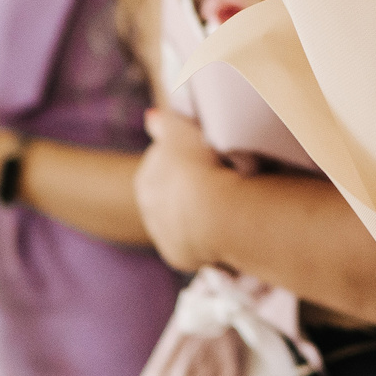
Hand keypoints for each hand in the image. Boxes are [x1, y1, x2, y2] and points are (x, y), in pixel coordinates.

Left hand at [134, 109, 234, 271]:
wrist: (216, 213)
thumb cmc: (200, 164)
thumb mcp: (181, 130)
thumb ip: (166, 122)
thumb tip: (151, 117)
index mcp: (145, 178)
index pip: (163, 162)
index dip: (187, 156)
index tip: (208, 153)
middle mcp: (147, 210)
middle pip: (172, 194)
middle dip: (190, 189)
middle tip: (221, 179)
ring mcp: (163, 236)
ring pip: (185, 222)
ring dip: (201, 215)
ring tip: (230, 204)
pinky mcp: (181, 257)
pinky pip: (199, 245)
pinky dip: (211, 237)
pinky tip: (228, 227)